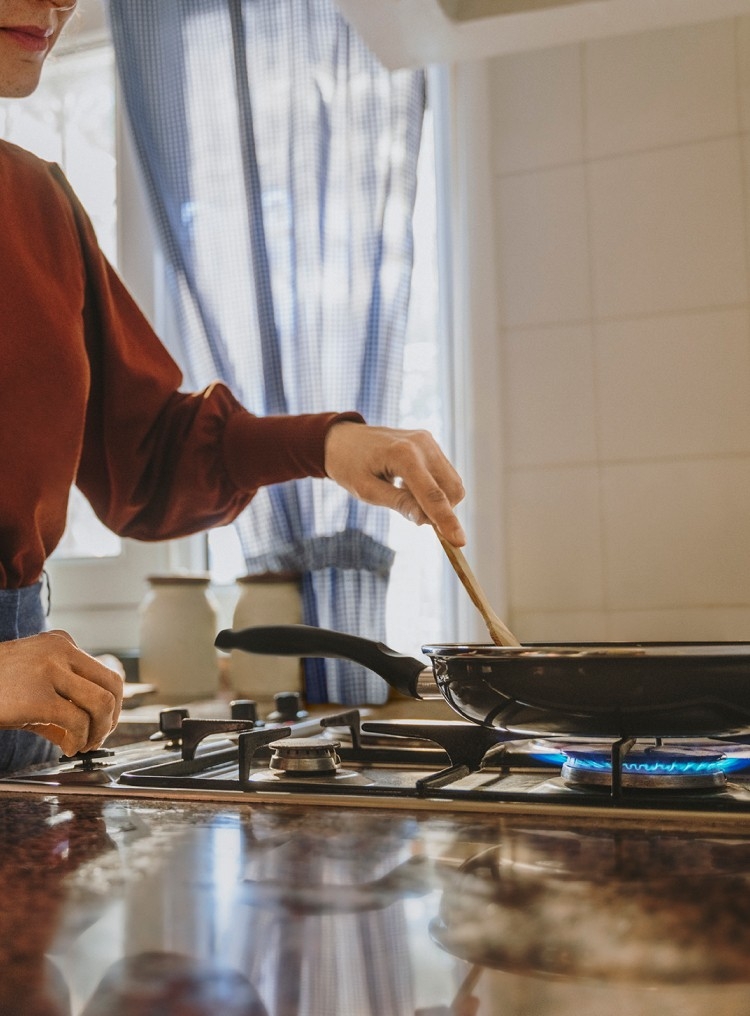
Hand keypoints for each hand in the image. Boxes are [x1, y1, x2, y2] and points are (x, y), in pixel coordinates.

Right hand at [0, 631, 123, 755]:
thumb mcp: (34, 685)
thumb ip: (65, 699)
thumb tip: (93, 731)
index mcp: (61, 643)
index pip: (106, 672)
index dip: (113, 704)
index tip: (104, 724)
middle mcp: (60, 650)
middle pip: (112, 685)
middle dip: (112, 718)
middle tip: (100, 738)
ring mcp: (49, 670)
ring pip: (101, 703)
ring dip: (99, 731)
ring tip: (84, 744)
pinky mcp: (37, 697)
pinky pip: (77, 722)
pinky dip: (80, 741)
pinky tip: (68, 749)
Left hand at [324, 422, 465, 545]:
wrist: (343, 438)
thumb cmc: (349, 465)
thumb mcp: (367, 490)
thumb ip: (398, 503)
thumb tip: (425, 521)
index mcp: (404, 455)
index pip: (433, 495)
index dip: (447, 521)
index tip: (459, 542)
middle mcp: (422, 445)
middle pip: (451, 490)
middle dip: (441, 511)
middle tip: (413, 514)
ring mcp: (428, 442)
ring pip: (452, 483)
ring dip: (438, 500)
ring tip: (405, 495)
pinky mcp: (430, 443)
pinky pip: (445, 474)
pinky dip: (435, 488)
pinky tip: (409, 485)